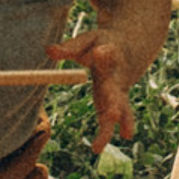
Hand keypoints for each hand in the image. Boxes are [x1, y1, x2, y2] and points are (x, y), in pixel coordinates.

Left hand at [45, 30, 135, 150]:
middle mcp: (117, 76)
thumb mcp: (87, 41)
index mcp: (110, 54)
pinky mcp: (118, 102)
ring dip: (120, 120)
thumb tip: (49, 51)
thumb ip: (69, 47)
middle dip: (114, 102)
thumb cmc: (101, 44)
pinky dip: (122, 126)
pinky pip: (121, 116)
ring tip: (124, 134)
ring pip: (121, 108)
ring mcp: (119, 91)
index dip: (104, 55)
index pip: (108, 54)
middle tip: (113, 112)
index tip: (100, 53)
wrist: (129, 49)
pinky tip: (118, 138)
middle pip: (115, 90)